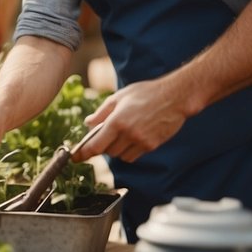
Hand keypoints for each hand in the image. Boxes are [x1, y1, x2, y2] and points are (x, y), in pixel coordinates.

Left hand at [73, 78, 187, 162]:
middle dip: (102, 145)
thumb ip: (101, 112)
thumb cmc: (146, 93)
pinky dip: (128, 151)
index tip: (75, 158)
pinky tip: (133, 137)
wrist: (176, 97)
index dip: (83, 154)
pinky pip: (133, 156)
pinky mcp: (152, 146)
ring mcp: (142, 142)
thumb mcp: (119, 97)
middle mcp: (129, 134)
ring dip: (116, 149)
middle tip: (105, 134)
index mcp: (117, 122)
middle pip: (107, 152)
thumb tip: (87, 124)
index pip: (96, 146)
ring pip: (120, 156)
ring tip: (122, 132)